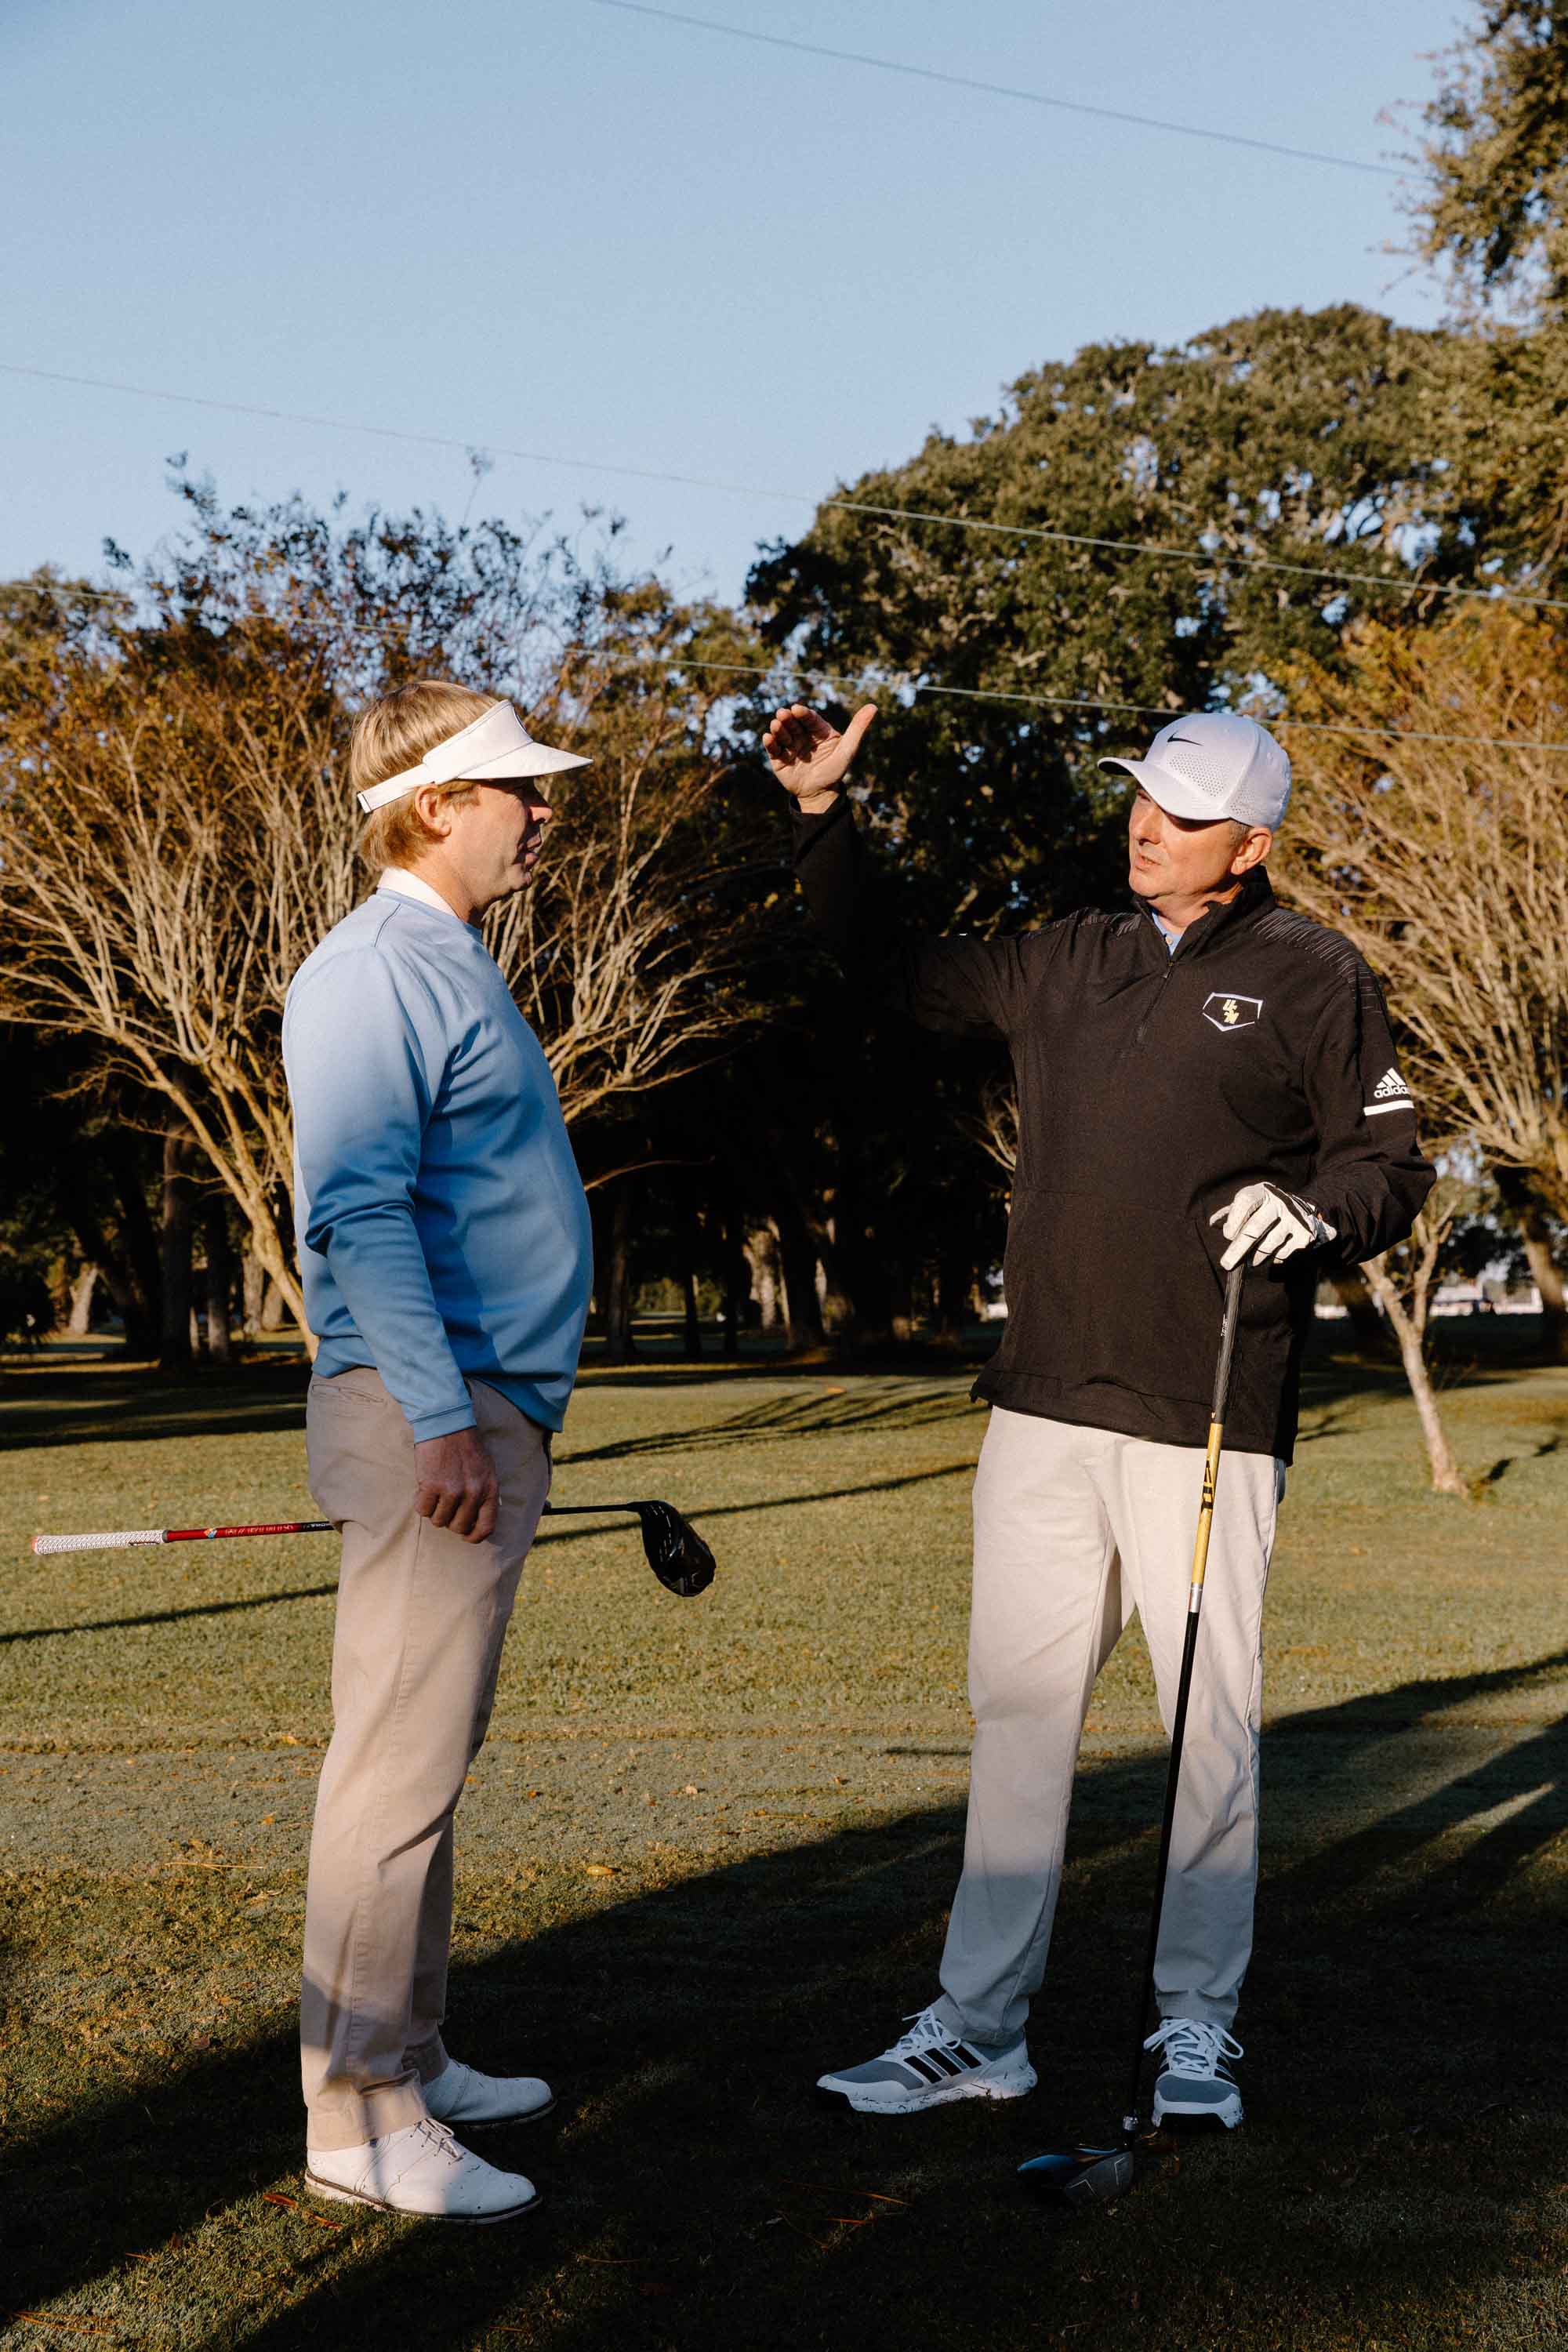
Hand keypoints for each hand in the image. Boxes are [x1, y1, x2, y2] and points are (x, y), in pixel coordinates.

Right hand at [413, 1427, 498, 1542]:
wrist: (447, 1423)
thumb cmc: (466, 1446)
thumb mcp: (486, 1470)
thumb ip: (483, 1494)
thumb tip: (475, 1520)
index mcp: (490, 1489)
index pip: (486, 1527)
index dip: (474, 1537)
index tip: (465, 1536)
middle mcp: (473, 1493)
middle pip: (458, 1527)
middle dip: (449, 1520)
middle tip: (445, 1505)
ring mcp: (452, 1491)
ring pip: (438, 1521)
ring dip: (434, 1510)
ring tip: (435, 1491)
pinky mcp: (431, 1486)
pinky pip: (422, 1510)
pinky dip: (420, 1502)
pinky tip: (424, 1487)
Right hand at [762, 701, 875, 811]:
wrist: (820, 794)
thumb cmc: (835, 771)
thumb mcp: (848, 750)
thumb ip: (858, 728)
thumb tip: (873, 706)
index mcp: (819, 731)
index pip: (810, 718)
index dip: (803, 713)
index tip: (797, 709)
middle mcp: (803, 736)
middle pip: (793, 723)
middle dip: (787, 718)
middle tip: (782, 714)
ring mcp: (790, 746)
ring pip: (782, 734)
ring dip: (778, 728)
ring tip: (776, 725)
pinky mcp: (779, 759)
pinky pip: (773, 749)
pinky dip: (769, 743)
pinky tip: (767, 738)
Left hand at [1211, 1181, 1335, 1270]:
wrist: (1302, 1210)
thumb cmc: (1265, 1208)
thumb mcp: (1250, 1203)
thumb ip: (1230, 1212)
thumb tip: (1212, 1223)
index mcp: (1262, 1192)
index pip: (1245, 1202)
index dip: (1234, 1220)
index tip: (1228, 1235)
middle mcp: (1279, 1202)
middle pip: (1254, 1228)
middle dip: (1238, 1249)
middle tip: (1227, 1264)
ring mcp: (1293, 1218)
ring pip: (1268, 1245)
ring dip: (1256, 1257)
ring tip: (1252, 1261)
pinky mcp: (1304, 1234)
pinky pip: (1283, 1253)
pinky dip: (1274, 1258)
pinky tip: (1273, 1254)